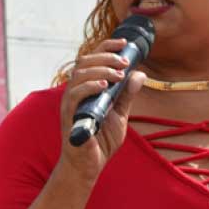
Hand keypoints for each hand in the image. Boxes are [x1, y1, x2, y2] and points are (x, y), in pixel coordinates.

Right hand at [58, 38, 145, 182]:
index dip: (106, 47)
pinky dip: (89, 86)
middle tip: (124, 61)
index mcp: (86, 87)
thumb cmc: (101, 141)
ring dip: (100, 70)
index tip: (124, 43)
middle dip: (105, 56)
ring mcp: (70, 103)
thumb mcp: (120, 115)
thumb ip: (127, 95)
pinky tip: (104, 86)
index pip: (92, 59)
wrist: (89, 166)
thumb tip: (139, 74)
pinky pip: (75, 95)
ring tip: (118, 74)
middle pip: (84, 61)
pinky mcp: (69, 116)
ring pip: (79, 74)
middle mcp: (75, 91)